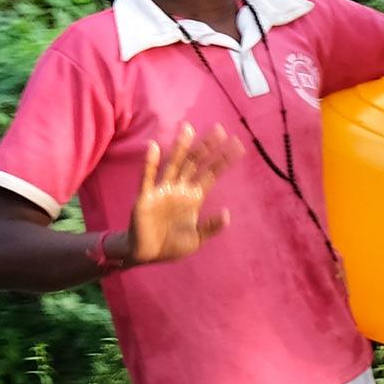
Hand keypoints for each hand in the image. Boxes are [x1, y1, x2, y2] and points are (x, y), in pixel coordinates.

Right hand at [126, 125, 238, 266]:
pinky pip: (147, 177)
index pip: (211, 174)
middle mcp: (180, 189)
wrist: (147, 255)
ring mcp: (163, 190)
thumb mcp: (196, 239)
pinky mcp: (145, 197)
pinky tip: (154, 147)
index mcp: (194, 197)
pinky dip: (150, 163)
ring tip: (188, 128)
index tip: (238, 145)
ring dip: (181, 147)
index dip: (223, 160)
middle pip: (195, 163)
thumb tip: (227, 214)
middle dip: (207, 147)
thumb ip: (210, 227)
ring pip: (174, 164)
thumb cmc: (172, 245)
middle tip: (219, 129)